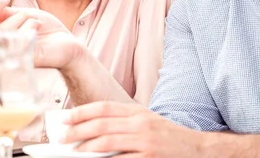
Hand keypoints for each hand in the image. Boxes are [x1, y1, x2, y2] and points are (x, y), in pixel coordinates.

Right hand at [0, 0, 83, 70]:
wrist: (68, 44)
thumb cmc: (47, 32)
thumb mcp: (24, 16)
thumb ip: (6, 14)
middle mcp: (2, 53)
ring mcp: (12, 58)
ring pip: (3, 30)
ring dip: (21, 18)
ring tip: (36, 22)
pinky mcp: (24, 60)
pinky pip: (18, 37)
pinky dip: (29, 25)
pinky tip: (39, 26)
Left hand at [63, 101, 200, 156]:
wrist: (197, 148)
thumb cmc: (166, 136)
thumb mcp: (145, 121)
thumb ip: (121, 122)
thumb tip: (90, 128)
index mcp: (136, 112)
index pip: (103, 107)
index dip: (81, 112)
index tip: (65, 118)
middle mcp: (139, 123)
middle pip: (101, 125)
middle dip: (77, 131)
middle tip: (62, 137)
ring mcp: (145, 142)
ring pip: (107, 143)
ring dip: (86, 148)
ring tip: (73, 152)